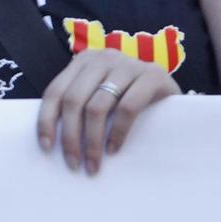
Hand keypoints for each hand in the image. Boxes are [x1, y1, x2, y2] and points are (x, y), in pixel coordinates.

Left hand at [37, 49, 177, 174]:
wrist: (174, 91)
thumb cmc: (131, 97)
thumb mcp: (101, 94)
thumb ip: (80, 104)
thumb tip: (51, 141)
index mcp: (83, 61)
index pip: (55, 91)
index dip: (46, 120)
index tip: (46, 148)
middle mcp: (103, 58)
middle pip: (73, 100)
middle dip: (70, 136)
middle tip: (73, 163)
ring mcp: (128, 64)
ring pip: (97, 106)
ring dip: (92, 140)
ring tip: (93, 163)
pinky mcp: (153, 76)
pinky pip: (127, 108)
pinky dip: (117, 132)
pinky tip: (114, 149)